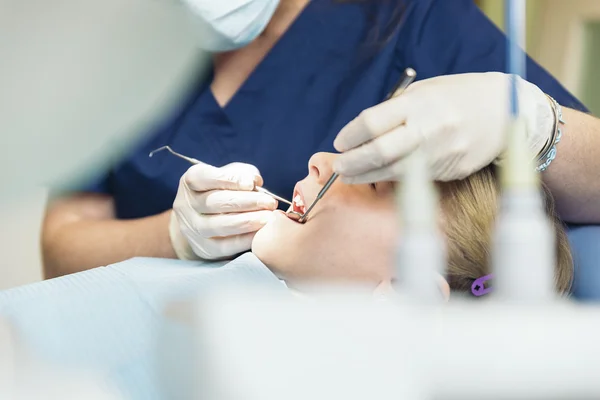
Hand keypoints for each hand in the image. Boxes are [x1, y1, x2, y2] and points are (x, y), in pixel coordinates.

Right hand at [170, 162, 277, 259]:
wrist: (203, 223)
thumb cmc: (222, 192)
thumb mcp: (229, 176)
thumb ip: (243, 173)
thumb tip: (255, 181)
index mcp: (190, 181)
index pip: (204, 177)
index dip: (229, 179)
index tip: (251, 183)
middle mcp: (186, 205)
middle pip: (215, 202)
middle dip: (247, 202)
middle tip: (270, 202)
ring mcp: (192, 228)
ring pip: (219, 225)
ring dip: (247, 221)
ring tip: (268, 218)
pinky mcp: (203, 248)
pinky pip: (225, 246)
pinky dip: (244, 240)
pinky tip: (260, 233)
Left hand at [333, 72, 553, 181]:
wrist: (504, 111)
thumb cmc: (457, 96)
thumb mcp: (424, 91)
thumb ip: (394, 111)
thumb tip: (360, 133)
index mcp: (419, 103)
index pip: (372, 122)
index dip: (350, 135)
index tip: (340, 142)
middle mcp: (428, 129)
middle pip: (378, 152)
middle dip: (352, 162)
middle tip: (338, 165)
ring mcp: (439, 154)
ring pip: (392, 172)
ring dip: (365, 175)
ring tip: (349, 175)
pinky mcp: (448, 171)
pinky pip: (412, 179)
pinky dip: (391, 178)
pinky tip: (378, 176)